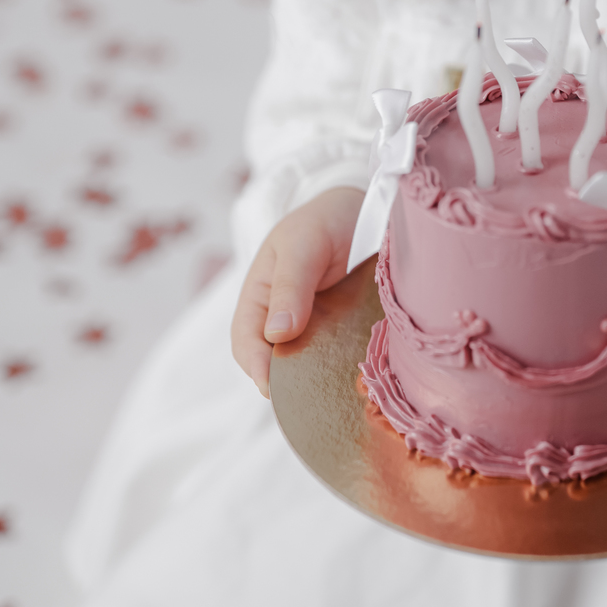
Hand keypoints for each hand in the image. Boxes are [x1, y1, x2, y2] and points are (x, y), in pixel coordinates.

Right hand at [230, 187, 364, 397]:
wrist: (360, 207)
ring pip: (307, 363)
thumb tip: (277, 334)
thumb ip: (291, 285)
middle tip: (312, 399)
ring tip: (337, 391)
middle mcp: (282, 317)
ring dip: (318, 378)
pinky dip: (343, 367)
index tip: (272, 388)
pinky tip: (359, 374)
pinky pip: (337, 355)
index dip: (255, 367)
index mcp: (259, 297)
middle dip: (289, 383)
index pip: (246, 342)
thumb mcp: (303, 244)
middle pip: (275, 362)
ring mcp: (313, 326)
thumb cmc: (324, 220)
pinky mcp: (342, 330)